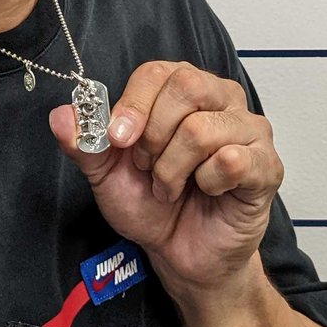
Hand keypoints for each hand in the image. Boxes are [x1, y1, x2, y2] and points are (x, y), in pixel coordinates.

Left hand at [49, 61, 283, 293]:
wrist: (180, 253)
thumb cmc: (149, 204)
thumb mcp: (105, 173)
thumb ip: (84, 143)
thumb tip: (60, 115)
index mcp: (183, 88)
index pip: (157, 72)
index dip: (132, 106)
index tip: (117, 141)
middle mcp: (221, 98)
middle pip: (185, 85)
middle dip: (152, 136)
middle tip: (148, 167)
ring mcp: (249, 129)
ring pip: (201, 128)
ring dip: (172, 168)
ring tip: (170, 187)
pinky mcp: (266, 165)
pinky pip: (231, 160)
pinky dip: (206, 182)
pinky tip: (206, 192)